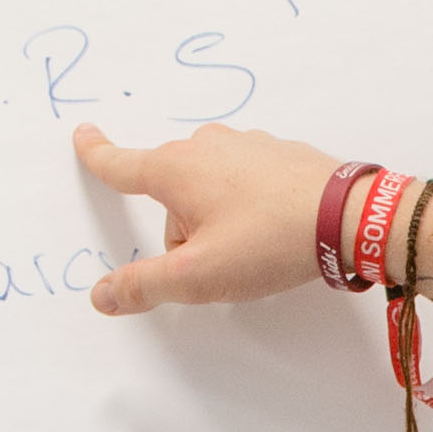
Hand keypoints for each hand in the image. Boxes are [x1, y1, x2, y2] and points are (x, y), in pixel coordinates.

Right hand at [77, 116, 341, 312]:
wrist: (350, 217)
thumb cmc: (271, 241)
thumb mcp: (198, 276)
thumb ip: (144, 285)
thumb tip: (102, 295)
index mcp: (176, 170)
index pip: (121, 164)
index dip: (96, 155)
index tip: (82, 136)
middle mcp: (206, 146)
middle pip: (171, 194)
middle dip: (184, 231)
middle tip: (221, 260)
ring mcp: (245, 145)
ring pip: (209, 190)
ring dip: (219, 221)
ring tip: (256, 247)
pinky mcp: (278, 154)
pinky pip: (245, 184)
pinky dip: (251, 207)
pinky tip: (275, 230)